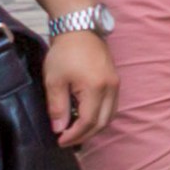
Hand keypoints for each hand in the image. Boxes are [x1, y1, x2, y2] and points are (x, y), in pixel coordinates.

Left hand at [40, 26, 117, 145]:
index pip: (88, 121)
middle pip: (103, 122)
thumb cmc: (65, 52)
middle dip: (85, 135)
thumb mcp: (54, 80)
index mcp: (96, 88)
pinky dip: (99, 116)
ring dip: (94, 127)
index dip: (74, 135)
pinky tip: (85, 117)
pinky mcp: (114, 81)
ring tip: (76, 132)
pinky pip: (111, 106)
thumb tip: (59, 128)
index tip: (59, 140)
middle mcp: (111, 88)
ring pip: (110, 115)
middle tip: (67, 141)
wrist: (80, 28)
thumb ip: (57, 106)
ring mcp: (115, 84)